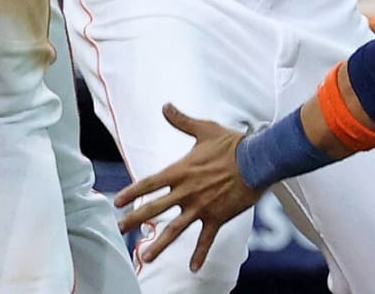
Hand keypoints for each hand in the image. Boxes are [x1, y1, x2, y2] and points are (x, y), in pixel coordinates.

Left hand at [115, 106, 259, 269]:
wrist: (258, 159)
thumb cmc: (231, 143)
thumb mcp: (204, 129)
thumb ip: (182, 121)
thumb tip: (166, 106)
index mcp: (181, 171)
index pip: (150, 183)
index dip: (131, 192)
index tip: (116, 201)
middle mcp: (187, 192)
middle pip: (155, 208)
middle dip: (135, 219)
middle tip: (120, 228)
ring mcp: (201, 207)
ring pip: (175, 230)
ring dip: (159, 245)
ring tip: (145, 257)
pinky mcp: (217, 217)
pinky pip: (206, 240)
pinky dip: (200, 254)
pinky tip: (193, 269)